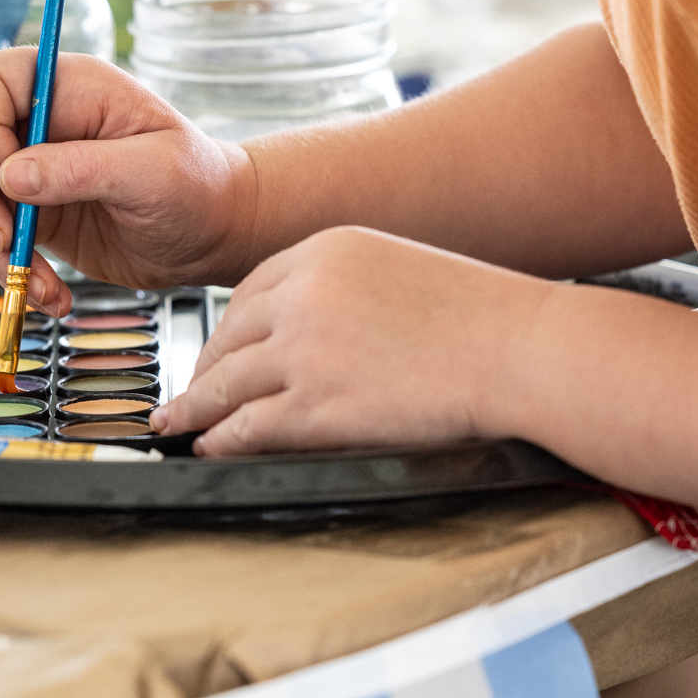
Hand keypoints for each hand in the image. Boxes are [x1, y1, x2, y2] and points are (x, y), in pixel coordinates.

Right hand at [0, 48, 255, 314]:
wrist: (213, 234)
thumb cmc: (198, 185)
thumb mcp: (153, 171)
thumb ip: (83, 168)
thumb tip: (11, 176)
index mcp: (67, 85)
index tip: (7, 171)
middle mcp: (38, 120)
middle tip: (1, 237)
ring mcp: (28, 167)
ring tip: (38, 284)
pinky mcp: (28, 213)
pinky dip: (10, 272)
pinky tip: (51, 296)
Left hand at [153, 226, 551, 455]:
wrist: (518, 349)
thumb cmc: (481, 316)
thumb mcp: (398, 268)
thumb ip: (343, 288)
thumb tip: (305, 328)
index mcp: (324, 251)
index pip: (250, 291)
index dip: (227, 328)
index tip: (218, 348)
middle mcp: (303, 294)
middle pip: (228, 335)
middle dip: (205, 369)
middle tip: (189, 391)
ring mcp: (304, 350)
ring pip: (224, 382)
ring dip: (195, 408)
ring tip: (179, 424)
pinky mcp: (315, 404)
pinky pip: (246, 425)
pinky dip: (220, 438)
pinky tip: (211, 446)